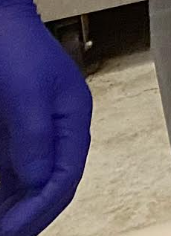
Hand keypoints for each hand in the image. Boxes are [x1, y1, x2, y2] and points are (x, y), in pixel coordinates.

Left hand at [0, 0, 89, 235]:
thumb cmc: (14, 45)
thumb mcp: (26, 94)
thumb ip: (34, 139)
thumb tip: (36, 180)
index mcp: (72, 118)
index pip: (64, 176)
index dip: (39, 208)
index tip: (14, 231)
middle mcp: (55, 128)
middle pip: (47, 184)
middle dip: (27, 215)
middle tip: (7, 235)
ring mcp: (31, 131)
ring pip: (26, 182)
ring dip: (12, 207)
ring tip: (2, 226)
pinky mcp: (8, 131)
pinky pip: (8, 170)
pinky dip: (3, 192)